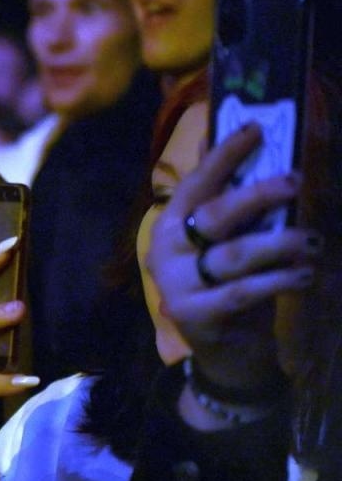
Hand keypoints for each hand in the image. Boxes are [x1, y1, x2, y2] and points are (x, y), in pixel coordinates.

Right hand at [147, 122, 317, 393]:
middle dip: (257, 195)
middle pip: (214, 215)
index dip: (224, 156)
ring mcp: (177, 284)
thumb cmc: (229, 286)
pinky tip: (306, 275)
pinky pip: (244, 291)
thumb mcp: (229, 243)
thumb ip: (233, 206)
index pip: (196, 183)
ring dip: (280, 243)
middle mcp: (166, 251)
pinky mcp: (195, 314)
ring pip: (234, 255)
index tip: (255, 129)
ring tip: (314, 240)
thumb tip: (248, 154)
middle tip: (296, 182)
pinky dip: (279, 280)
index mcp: (170, 226)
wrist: (223, 351)